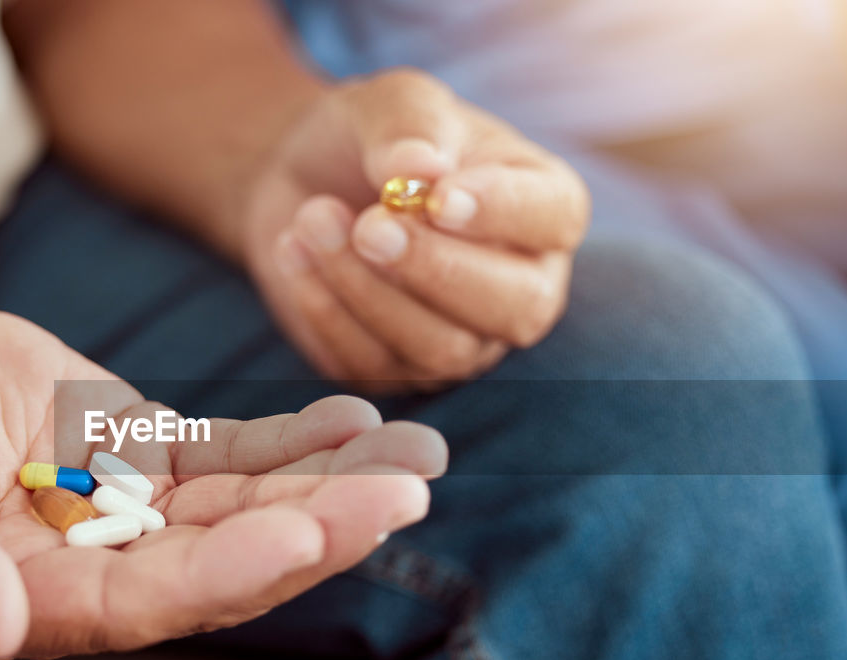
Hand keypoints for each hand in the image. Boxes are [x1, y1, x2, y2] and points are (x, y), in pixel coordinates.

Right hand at [0, 303, 446, 659]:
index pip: (142, 602)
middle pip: (219, 560)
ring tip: (418, 455)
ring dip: (329, 485)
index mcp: (22, 599)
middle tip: (407, 491)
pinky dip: (288, 440)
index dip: (225, 571)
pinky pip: (224, 453)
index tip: (307, 530)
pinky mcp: (132, 453)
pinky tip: (355, 420)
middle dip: (316, 528)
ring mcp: (118, 511)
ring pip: (240, 506)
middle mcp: (85, 569)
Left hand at [242, 69, 589, 390]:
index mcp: (543, 206)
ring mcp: (463, 340)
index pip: (553, 217)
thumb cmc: (372, 138)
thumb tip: (420, 170)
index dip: (501, 212)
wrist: (304, 183)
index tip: (436, 195)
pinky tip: (293, 252)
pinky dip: (326, 311)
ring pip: (440, 349)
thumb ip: (409, 125)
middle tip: (368, 225)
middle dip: (436, 268)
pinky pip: (372, 365)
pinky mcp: (397, 370)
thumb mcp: (388, 102)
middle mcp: (520, 286)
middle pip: (516, 307)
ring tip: (313, 219)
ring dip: (367, 288)